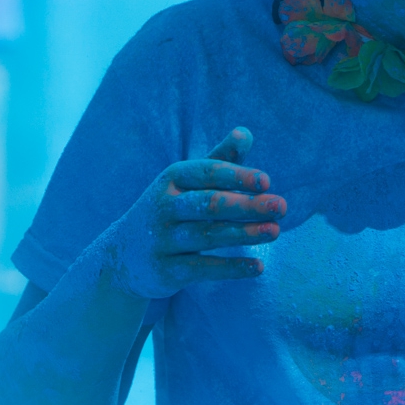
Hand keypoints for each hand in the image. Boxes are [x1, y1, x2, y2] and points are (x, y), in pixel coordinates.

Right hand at [92, 127, 286, 299]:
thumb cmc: (169, 211)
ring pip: (207, 236)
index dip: (237, 176)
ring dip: (245, 233)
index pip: (207, 172)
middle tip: (282, 206)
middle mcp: (164, 207)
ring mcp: (162, 240)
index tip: (267, 181)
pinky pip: (202, 269)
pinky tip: (258, 266)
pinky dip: (231, 268)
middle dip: (247, 205)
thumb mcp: (186, 183)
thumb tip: (246, 133)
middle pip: (210, 204)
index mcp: (171, 179)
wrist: (122, 257)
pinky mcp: (165, 271)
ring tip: (275, 231)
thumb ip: (219, 160)